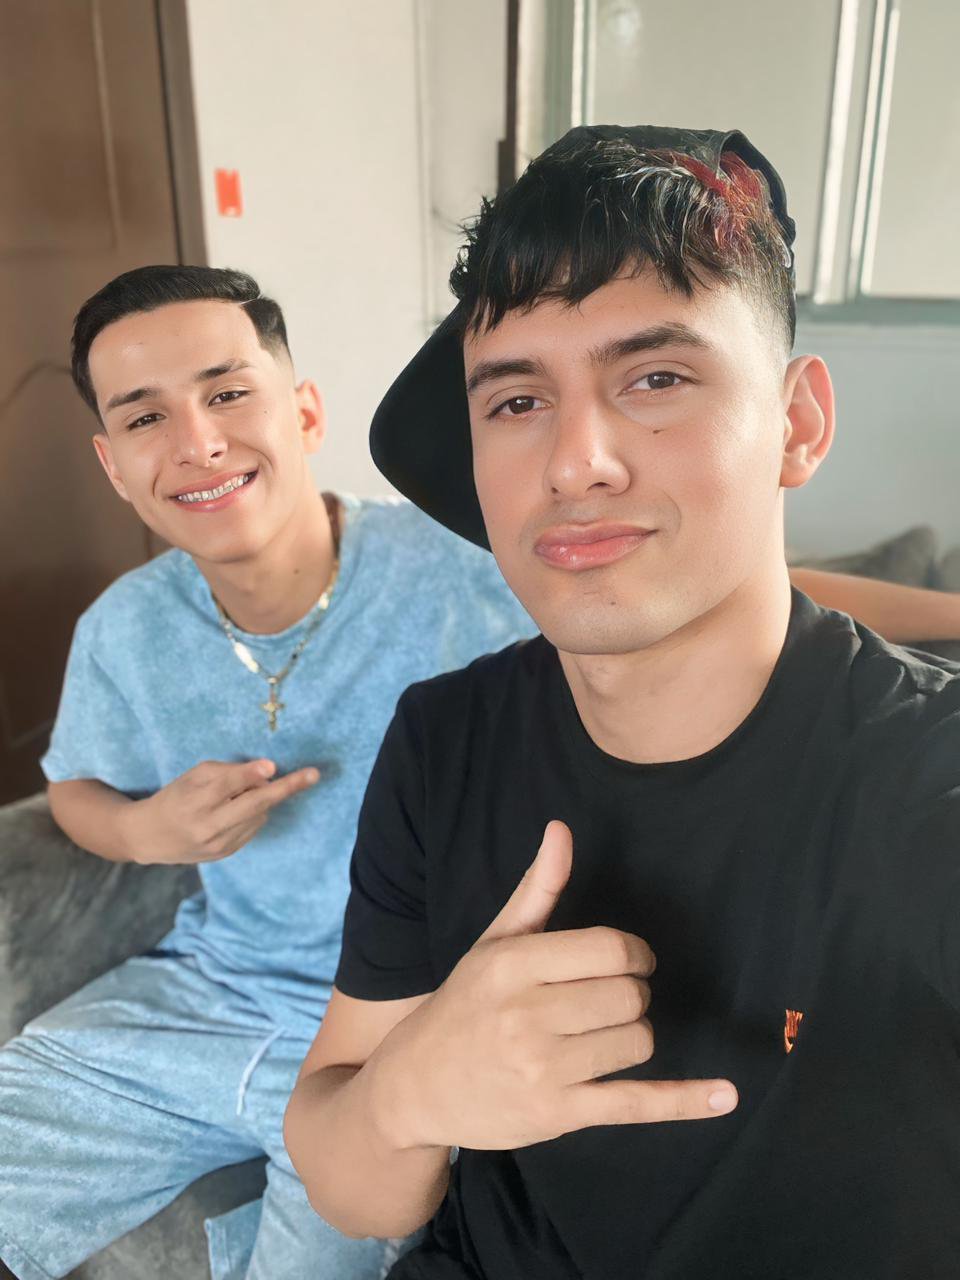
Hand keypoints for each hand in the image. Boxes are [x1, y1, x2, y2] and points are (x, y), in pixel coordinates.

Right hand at [123, 759, 318, 864]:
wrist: (151, 837)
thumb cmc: (175, 797)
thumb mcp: (193, 777)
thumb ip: (228, 773)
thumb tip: (267, 773)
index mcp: (194, 802)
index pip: (227, 785)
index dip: (250, 775)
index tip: (273, 766)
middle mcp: (208, 827)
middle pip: (254, 805)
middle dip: (286, 789)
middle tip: (314, 775)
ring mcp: (219, 844)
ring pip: (258, 815)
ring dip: (261, 799)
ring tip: (240, 794)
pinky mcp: (226, 853)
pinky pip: (253, 827)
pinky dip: (254, 814)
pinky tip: (237, 810)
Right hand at [375, 821, 737, 1151]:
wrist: (414, 1086)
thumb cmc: (463, 1006)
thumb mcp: (493, 943)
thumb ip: (537, 890)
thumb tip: (562, 830)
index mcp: (512, 964)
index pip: (611, 950)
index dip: (636, 954)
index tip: (631, 962)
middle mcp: (526, 1015)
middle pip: (629, 996)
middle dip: (630, 996)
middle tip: (603, 1004)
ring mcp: (542, 1069)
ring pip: (637, 1042)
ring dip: (633, 1036)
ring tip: (599, 1038)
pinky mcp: (558, 1116)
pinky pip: (635, 1104)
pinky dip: (684, 1101)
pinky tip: (724, 1097)